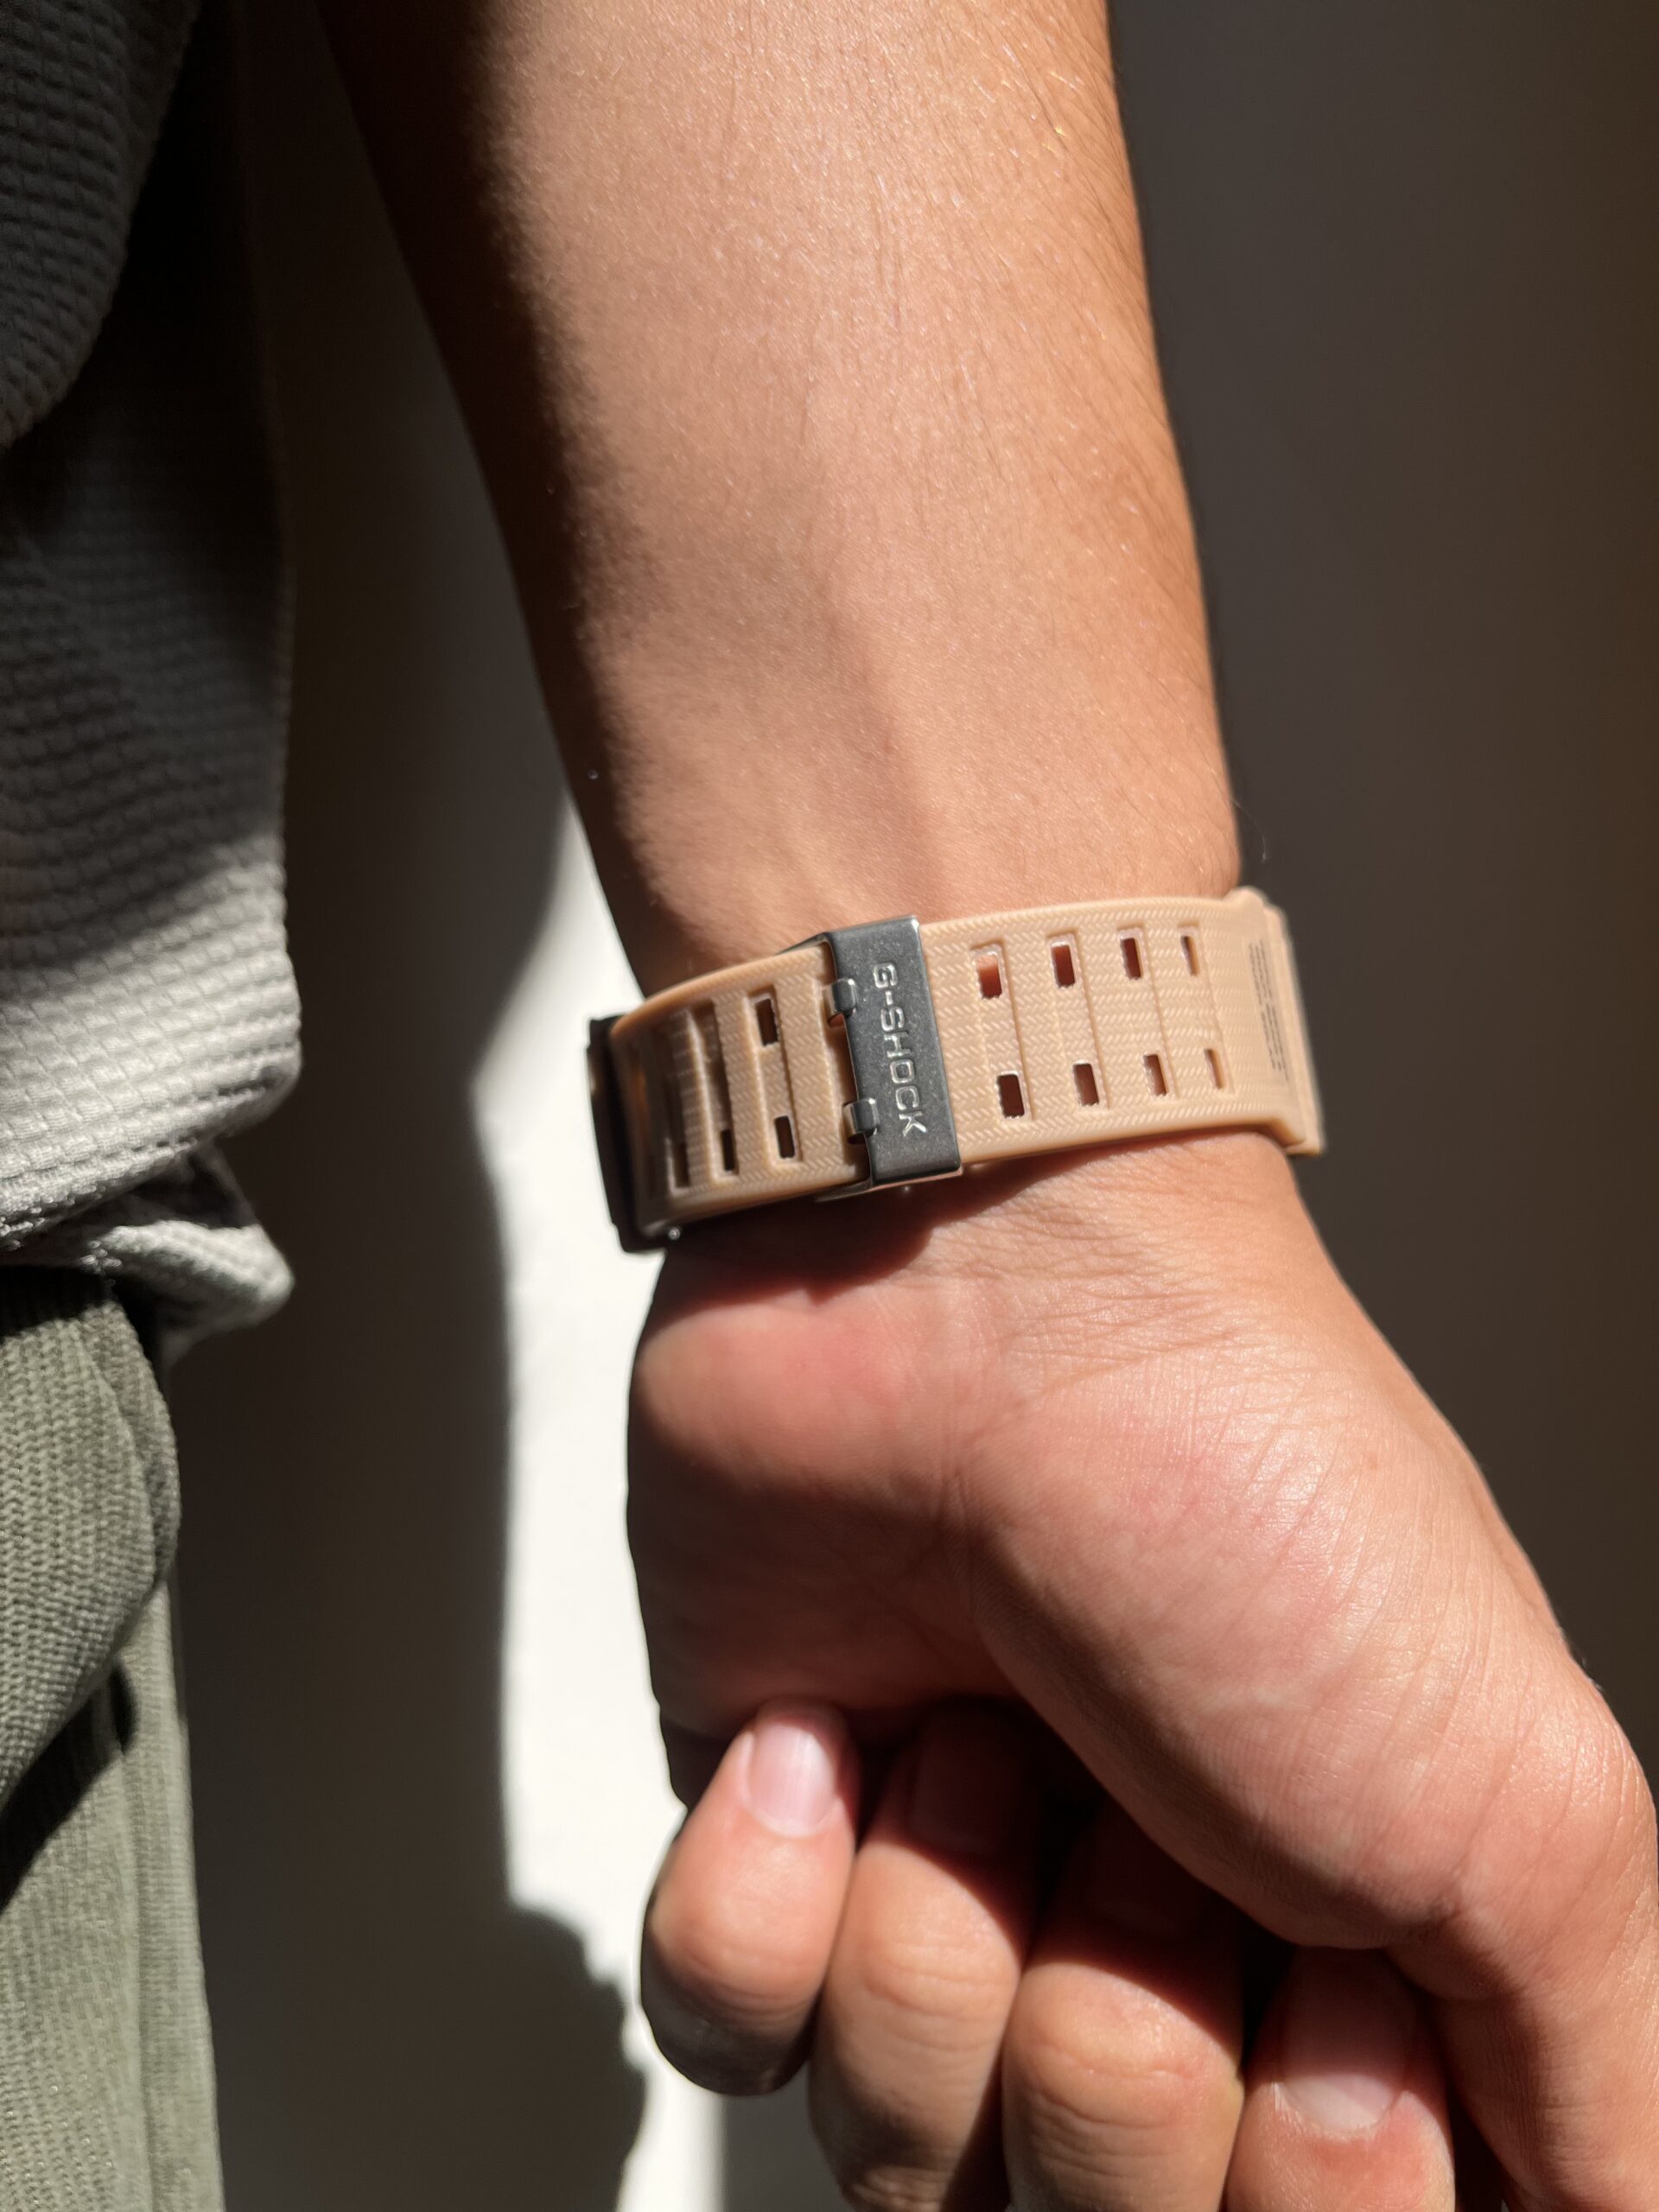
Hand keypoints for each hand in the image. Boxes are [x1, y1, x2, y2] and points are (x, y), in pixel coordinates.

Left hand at [629, 1133, 1658, 2209]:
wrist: (980, 1288)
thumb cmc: (1254, 1496)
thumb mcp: (1527, 1814)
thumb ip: (1594, 2087)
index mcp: (1337, 1972)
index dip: (1314, 2168)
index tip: (1331, 1993)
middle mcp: (1143, 1956)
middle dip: (1115, 2034)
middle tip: (1144, 1815)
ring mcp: (944, 1899)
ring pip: (900, 2156)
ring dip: (939, 1925)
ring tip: (990, 1728)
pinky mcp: (771, 1834)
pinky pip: (728, 2030)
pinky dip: (765, 1896)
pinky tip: (826, 1743)